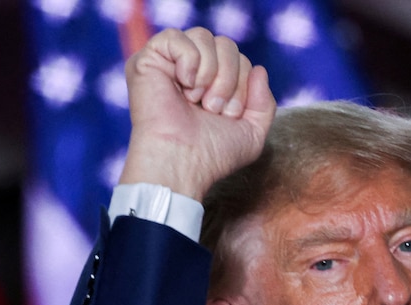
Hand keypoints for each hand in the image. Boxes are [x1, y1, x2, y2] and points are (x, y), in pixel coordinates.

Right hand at [119, 27, 275, 200]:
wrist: (183, 163)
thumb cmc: (212, 155)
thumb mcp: (252, 133)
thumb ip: (264, 102)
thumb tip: (258, 69)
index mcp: (209, 84)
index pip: (239, 58)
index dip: (242, 83)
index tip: (228, 114)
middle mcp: (188, 72)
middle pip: (225, 43)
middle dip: (229, 78)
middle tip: (213, 108)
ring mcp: (166, 65)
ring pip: (204, 36)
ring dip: (210, 72)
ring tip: (197, 100)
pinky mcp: (146, 61)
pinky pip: (176, 36)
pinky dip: (188, 61)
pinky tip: (182, 85)